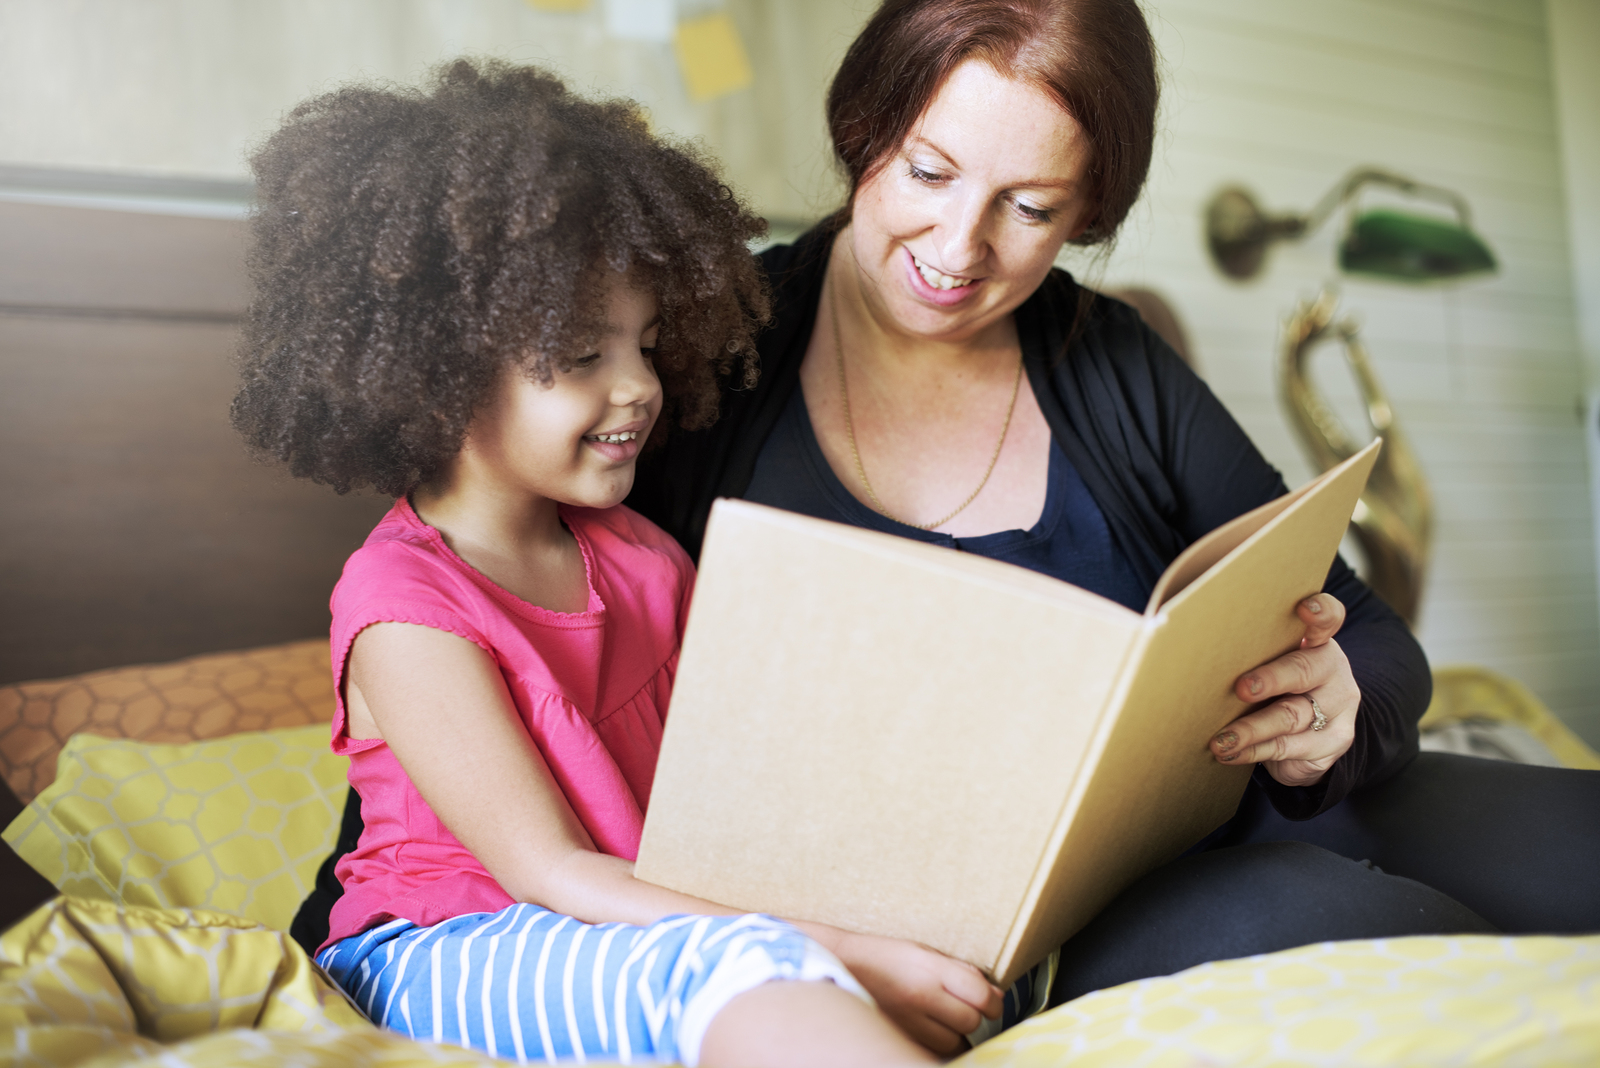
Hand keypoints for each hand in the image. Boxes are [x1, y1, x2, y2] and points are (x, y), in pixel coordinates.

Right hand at [828, 929, 1002, 1055]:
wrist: (838, 966)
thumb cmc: (885, 957)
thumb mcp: (924, 952)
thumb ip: (961, 972)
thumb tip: (995, 995)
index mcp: (931, 968)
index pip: (981, 995)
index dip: (992, 1003)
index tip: (989, 1003)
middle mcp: (921, 996)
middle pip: (970, 1022)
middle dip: (972, 1018)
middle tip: (962, 1010)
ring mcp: (907, 1021)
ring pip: (953, 1043)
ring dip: (954, 1035)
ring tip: (941, 1021)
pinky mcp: (897, 1036)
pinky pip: (929, 1051)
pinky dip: (935, 1046)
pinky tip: (928, 1032)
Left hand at [1209, 593, 1360, 786]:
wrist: (1309, 735)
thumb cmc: (1273, 686)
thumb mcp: (1264, 663)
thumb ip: (1238, 648)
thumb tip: (1166, 630)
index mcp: (1315, 640)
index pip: (1328, 618)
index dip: (1320, 612)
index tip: (1304, 608)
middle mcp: (1332, 669)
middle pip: (1305, 669)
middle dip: (1271, 678)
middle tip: (1241, 688)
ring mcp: (1338, 707)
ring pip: (1292, 716)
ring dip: (1251, 728)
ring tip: (1220, 739)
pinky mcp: (1334, 741)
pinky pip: (1290, 747)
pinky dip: (1255, 751)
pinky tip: (1230, 753)